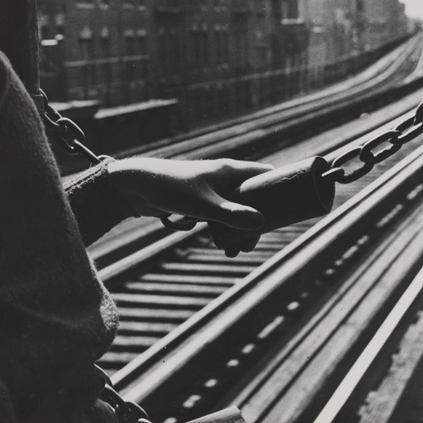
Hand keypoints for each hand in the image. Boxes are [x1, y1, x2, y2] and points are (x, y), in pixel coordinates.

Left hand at [107, 157, 272, 252]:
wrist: (137, 187)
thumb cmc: (171, 190)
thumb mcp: (204, 206)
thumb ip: (231, 215)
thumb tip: (261, 223)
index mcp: (230, 171)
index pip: (265, 174)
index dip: (278, 191)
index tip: (285, 213)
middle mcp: (225, 177)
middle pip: (253, 198)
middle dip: (255, 222)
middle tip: (249, 245)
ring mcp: (213, 189)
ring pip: (237, 210)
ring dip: (238, 230)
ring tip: (234, 251)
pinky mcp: (201, 200)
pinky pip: (221, 215)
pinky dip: (224, 229)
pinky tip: (220, 244)